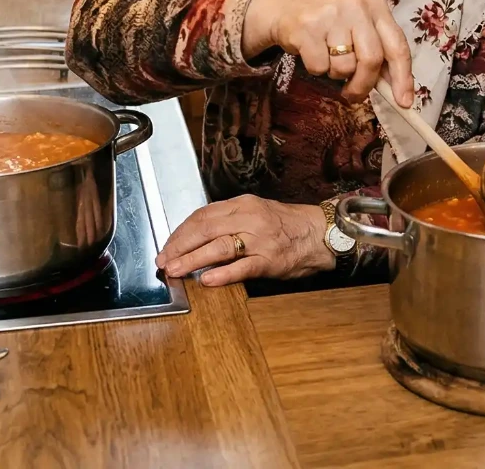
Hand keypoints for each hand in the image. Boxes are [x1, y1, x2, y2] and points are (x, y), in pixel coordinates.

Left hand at [155, 195, 336, 286]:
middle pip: (205, 228)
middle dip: (179, 245)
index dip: (181, 232)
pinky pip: (243, 267)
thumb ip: (229, 222)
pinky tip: (207, 280)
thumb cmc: (287, 226)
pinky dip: (223, 274)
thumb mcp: (256, 213)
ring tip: (175, 270)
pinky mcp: (270, 259)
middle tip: (164, 260)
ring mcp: (260, 238)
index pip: (202, 215)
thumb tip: (196, 239)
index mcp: (243, 204)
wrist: (320, 233)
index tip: (167, 245)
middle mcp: (249, 217)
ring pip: (219, 247)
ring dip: (192, 259)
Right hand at [241, 0, 415, 104]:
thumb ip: (377, 53)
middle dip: (363, 85)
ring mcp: (331, 15)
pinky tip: (310, 52)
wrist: (281, 5)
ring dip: (335, 74)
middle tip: (352, 94)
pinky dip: (316, 69)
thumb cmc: (327, 22)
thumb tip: (396, 92)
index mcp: (376, 6)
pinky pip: (319, 67)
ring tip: (327, 57)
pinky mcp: (306, 27)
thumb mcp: (357, 27)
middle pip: (371, 60)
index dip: (403, 78)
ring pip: (344, 67)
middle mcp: (356, 6)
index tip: (405, 102)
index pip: (397, 46)